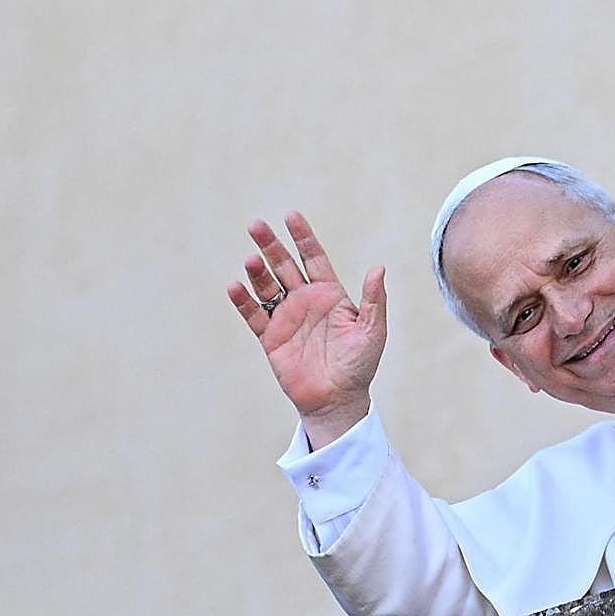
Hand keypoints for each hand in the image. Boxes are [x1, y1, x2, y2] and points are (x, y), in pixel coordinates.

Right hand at [227, 212, 385, 448]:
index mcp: (330, 294)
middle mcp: (305, 301)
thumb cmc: (359, 365)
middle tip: (256, 225)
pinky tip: (235, 287)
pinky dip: (243, 301)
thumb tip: (378, 267)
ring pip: (267, 286)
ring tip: (251, 259)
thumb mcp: (372, 331)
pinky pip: (254, 315)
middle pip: (284, 265)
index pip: (313, 257)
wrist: (338, 399)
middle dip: (271, 245)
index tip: (291, 216)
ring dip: (257, 272)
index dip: (303, 237)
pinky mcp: (271, 337)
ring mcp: (286, 317)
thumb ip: (374, 299)